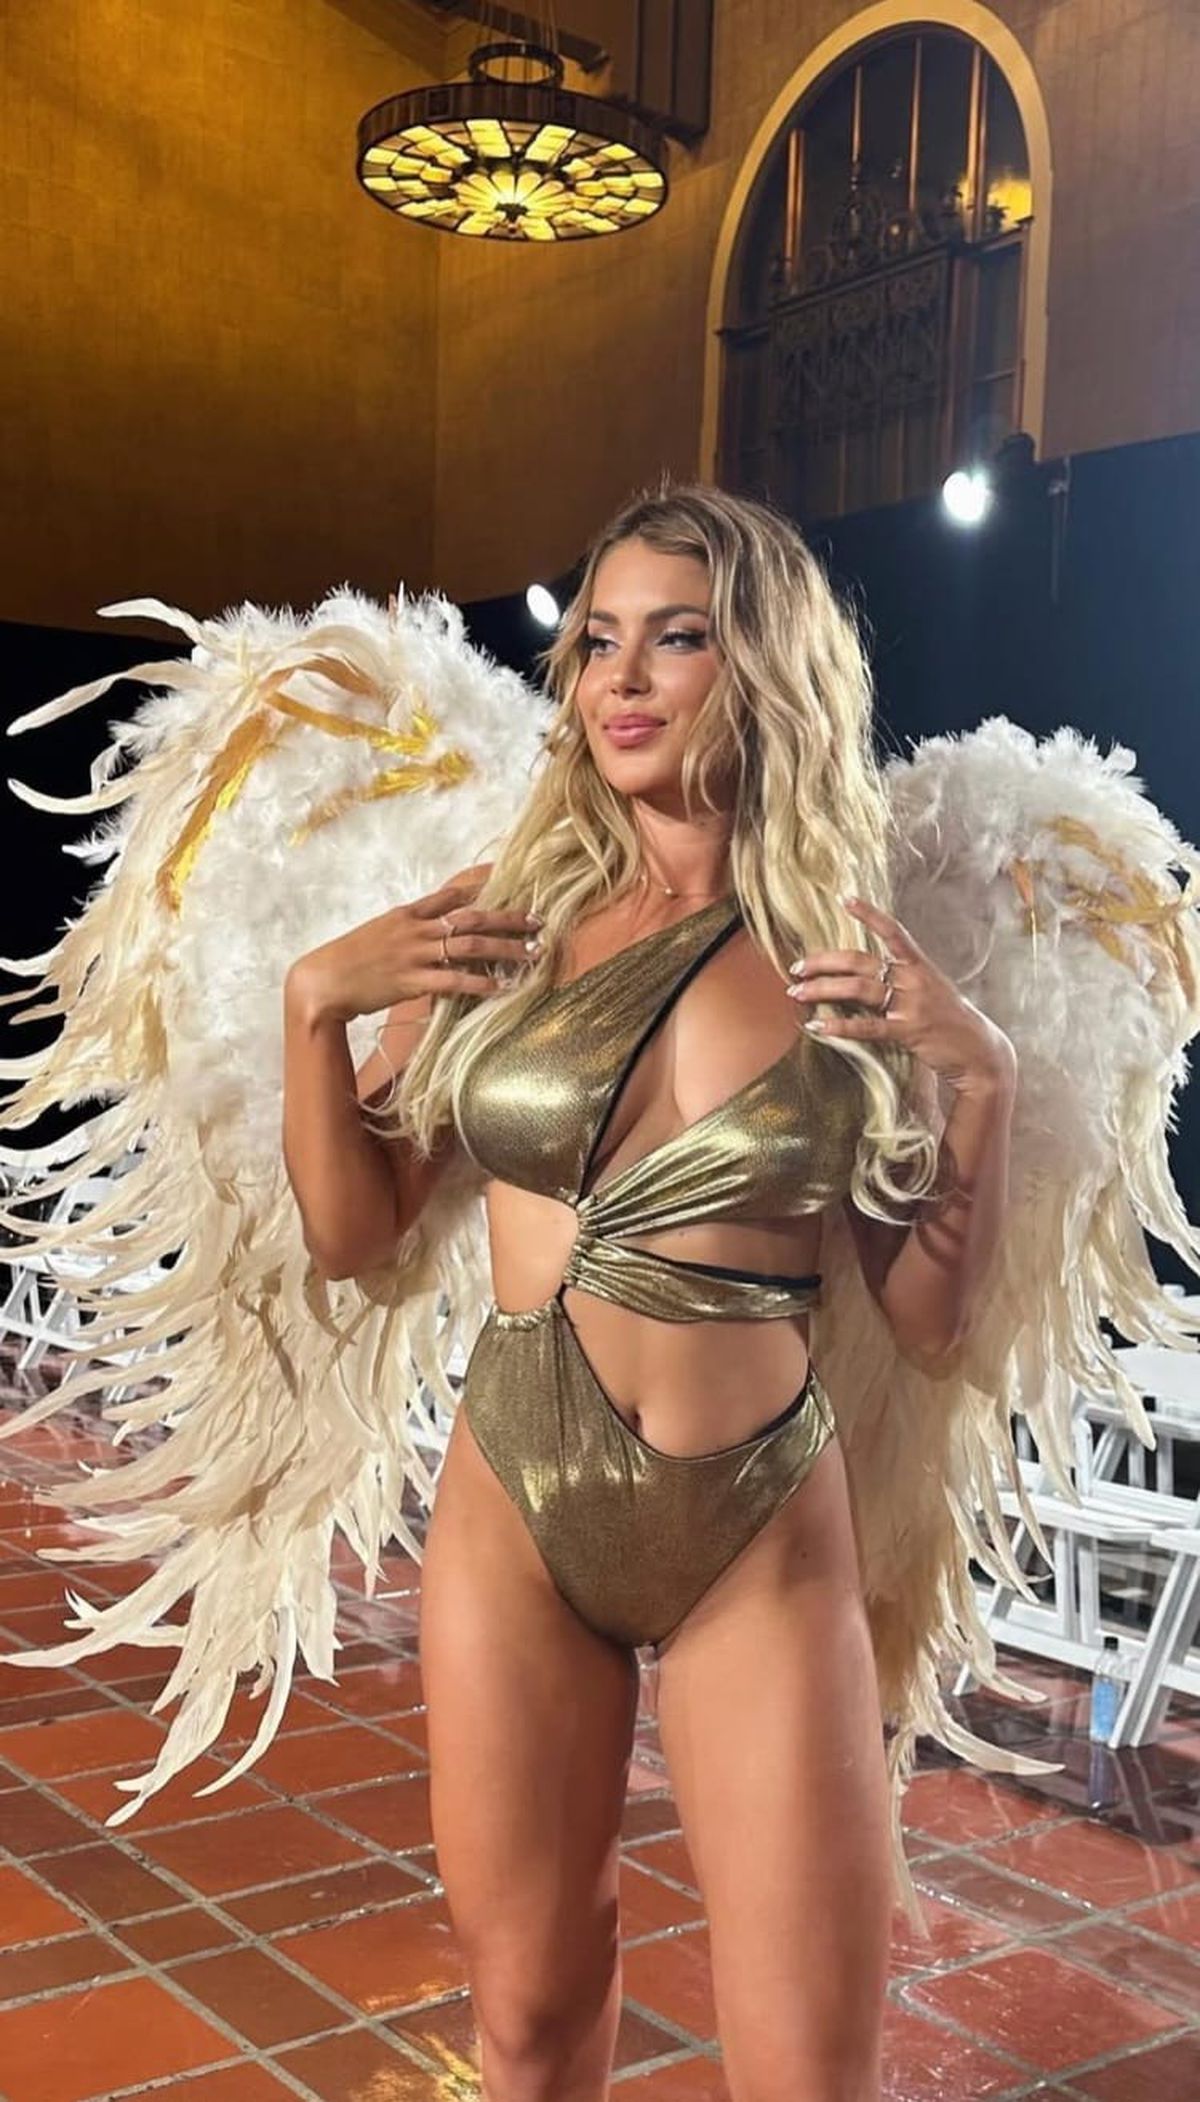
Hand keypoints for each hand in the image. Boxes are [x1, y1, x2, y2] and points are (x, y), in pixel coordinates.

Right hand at [286, 863, 541, 1022]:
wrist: (322, 982)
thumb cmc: (350, 960)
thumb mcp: (381, 932)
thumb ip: (410, 928)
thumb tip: (437, 930)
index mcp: (408, 913)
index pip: (453, 893)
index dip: (484, 886)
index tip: (511, 881)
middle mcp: (415, 929)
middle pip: (472, 918)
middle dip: (508, 919)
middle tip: (537, 921)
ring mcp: (414, 954)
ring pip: (470, 947)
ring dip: (505, 950)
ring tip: (532, 954)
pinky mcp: (411, 982)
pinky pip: (454, 981)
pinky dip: (480, 984)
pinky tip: (501, 988)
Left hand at [786, 896, 1016, 1093]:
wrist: (978, 1051)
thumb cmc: (950, 1020)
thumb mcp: (932, 990)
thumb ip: (904, 978)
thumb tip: (867, 974)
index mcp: (920, 965)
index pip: (893, 931)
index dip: (869, 913)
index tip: (846, 898)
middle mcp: (915, 979)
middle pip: (860, 961)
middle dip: (823, 962)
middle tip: (795, 968)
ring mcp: (912, 1005)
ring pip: (858, 989)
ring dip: (822, 989)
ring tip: (796, 993)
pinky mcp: (909, 1032)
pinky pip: (867, 1027)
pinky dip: (839, 1026)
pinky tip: (817, 1026)